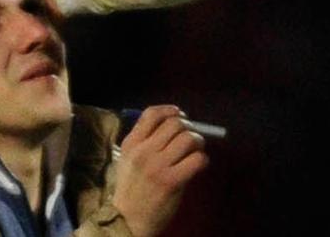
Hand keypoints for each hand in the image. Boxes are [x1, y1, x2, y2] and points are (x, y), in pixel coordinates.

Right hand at [111, 105, 208, 236]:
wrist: (127, 220)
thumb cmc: (131, 189)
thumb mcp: (128, 160)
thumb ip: (145, 141)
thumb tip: (176, 125)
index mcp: (131, 143)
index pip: (152, 114)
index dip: (170, 110)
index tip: (179, 115)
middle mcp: (143, 151)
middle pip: (174, 123)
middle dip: (188, 127)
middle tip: (191, 138)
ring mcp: (157, 166)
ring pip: (188, 138)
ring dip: (198, 142)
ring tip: (196, 151)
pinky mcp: (171, 181)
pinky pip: (197, 160)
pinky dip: (202, 160)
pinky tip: (198, 166)